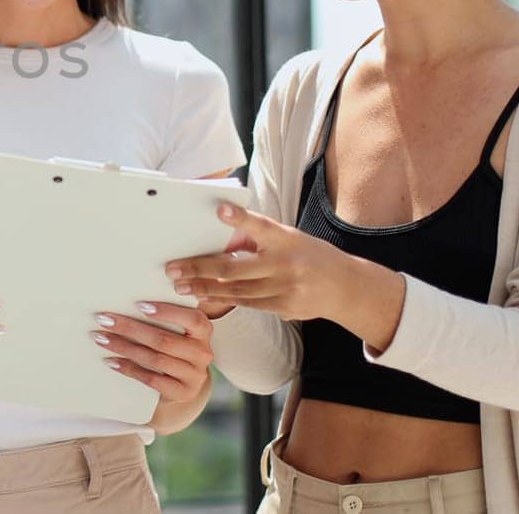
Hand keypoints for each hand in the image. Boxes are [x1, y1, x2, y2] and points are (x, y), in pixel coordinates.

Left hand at [92, 301, 212, 420]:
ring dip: (123, 347)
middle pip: (163, 339)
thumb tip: (124, 301)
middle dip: (130, 328)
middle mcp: (203, 353)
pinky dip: (129, 369)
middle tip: (104, 320)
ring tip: (101, 338)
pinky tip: (111, 361)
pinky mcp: (183, 393)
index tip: (138, 305)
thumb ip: (162, 318)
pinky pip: (151, 379)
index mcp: (203, 331)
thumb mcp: (175, 331)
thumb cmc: (172, 348)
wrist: (182, 385)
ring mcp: (195, 376)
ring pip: (155, 358)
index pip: (191, 319)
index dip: (166, 312)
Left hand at [168, 202, 356, 322]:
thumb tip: (222, 236)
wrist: (346, 287)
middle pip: (234, 268)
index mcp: (287, 239)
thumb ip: (258, 237)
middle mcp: (286, 264)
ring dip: (204, 287)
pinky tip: (203, 295)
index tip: (221, 210)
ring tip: (180, 285)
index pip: (261, 226)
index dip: (241, 219)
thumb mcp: (289, 238)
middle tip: (172, 269)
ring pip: (235, 290)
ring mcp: (285, 289)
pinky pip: (246, 304)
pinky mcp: (283, 308)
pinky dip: (222, 299)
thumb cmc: (308, 255)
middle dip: (199, 268)